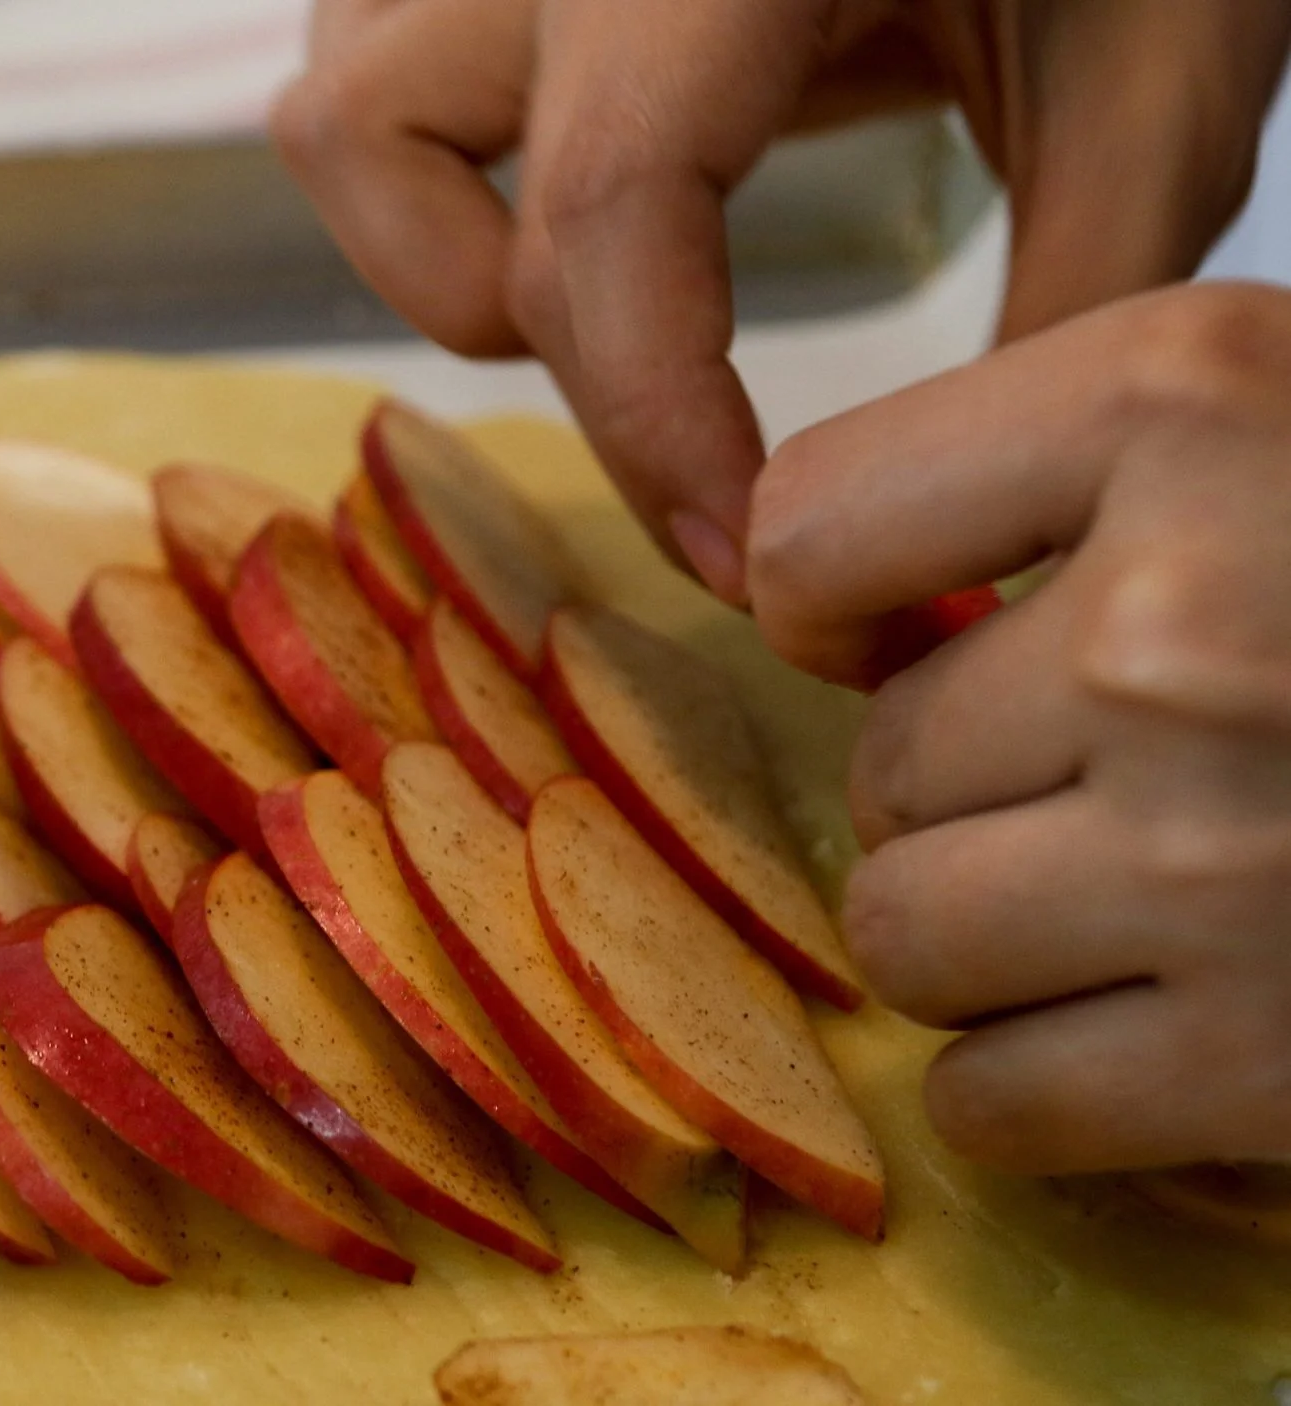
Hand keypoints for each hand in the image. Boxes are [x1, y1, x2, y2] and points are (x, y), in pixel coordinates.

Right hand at [273, 0, 1289, 604]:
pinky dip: (438, 169)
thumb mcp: (1161, 69)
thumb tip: (972, 550)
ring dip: (441, 241)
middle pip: (379, 139)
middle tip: (694, 398)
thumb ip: (1077, 299)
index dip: (650, 415)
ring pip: (337, 105)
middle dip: (534, 325)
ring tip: (627, 279)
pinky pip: (365, 65)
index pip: (601, 198)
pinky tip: (596, 185)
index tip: (742, 553)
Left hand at [749, 281, 1290, 1175]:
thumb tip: (821, 602)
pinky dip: (1050, 1083)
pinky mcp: (1275, 1063)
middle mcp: (1186, 625)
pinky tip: (1166, 1021)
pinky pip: (994, 1099)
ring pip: (909, 936)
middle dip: (966, 785)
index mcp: (1194, 401)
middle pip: (879, 761)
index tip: (896, 625)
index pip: (812, 527)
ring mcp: (1225, 856)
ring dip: (994, 939)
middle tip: (1121, 779)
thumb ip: (1061, 472)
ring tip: (1147, 897)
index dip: (832, 595)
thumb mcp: (1286, 417)